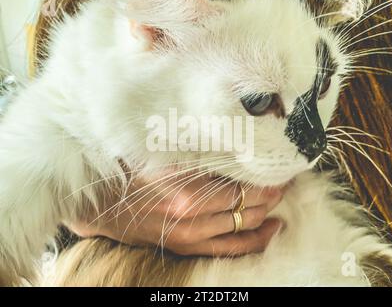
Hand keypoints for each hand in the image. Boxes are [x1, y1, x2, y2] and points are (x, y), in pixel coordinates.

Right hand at [69, 175, 283, 256]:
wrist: (104, 204)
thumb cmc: (132, 173)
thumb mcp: (164, 155)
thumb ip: (199, 154)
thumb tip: (236, 146)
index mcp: (186, 190)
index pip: (240, 186)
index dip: (263, 178)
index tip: (276, 168)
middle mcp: (191, 217)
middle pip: (246, 205)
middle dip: (270, 193)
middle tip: (283, 180)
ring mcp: (190, 237)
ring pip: (243, 226)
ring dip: (266, 212)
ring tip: (279, 199)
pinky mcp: (188, 248)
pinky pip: (231, 249)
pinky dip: (255, 240)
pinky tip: (271, 229)